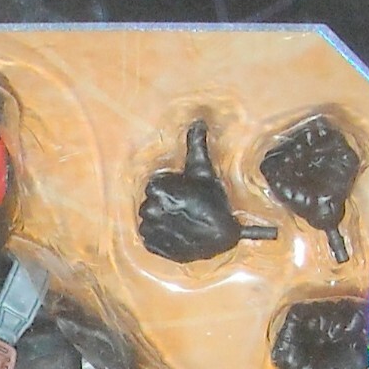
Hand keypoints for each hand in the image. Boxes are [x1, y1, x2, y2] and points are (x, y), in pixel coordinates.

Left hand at [137, 121, 242, 262]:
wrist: (220, 236)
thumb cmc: (213, 201)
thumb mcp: (203, 171)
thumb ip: (195, 146)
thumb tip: (198, 122)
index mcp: (157, 190)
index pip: (153, 186)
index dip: (168, 188)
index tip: (182, 192)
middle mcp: (150, 210)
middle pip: (150, 202)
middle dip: (163, 203)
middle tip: (183, 207)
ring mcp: (151, 230)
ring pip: (148, 220)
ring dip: (160, 219)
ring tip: (180, 220)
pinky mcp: (153, 246)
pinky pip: (148, 238)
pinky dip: (159, 236)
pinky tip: (175, 232)